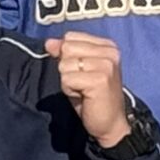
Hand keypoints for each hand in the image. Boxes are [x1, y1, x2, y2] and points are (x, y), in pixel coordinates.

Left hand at [45, 33, 131, 147]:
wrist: (109, 122)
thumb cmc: (92, 96)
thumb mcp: (76, 69)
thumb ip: (64, 53)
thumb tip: (49, 42)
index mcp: (107, 46)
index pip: (70, 37)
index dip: (66, 56)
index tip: (81, 71)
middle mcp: (110, 52)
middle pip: (66, 49)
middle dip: (66, 68)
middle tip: (81, 82)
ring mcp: (106, 65)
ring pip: (64, 65)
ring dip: (68, 81)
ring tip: (83, 90)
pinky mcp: (100, 79)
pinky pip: (67, 79)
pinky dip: (69, 90)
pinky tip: (84, 96)